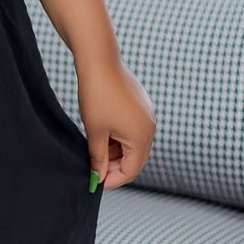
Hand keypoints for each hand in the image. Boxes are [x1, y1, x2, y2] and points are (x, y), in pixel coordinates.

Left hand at [77, 56, 155, 189]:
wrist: (100, 62)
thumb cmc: (96, 96)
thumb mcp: (95, 132)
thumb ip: (99, 158)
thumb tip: (98, 178)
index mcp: (141, 137)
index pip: (131, 171)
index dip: (112, 180)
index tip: (95, 182)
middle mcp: (150, 128)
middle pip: (135, 159)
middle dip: (114, 166)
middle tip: (93, 168)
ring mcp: (148, 115)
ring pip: (134, 144)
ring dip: (116, 151)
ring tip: (95, 149)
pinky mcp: (142, 106)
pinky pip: (134, 129)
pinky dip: (119, 137)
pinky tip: (102, 133)